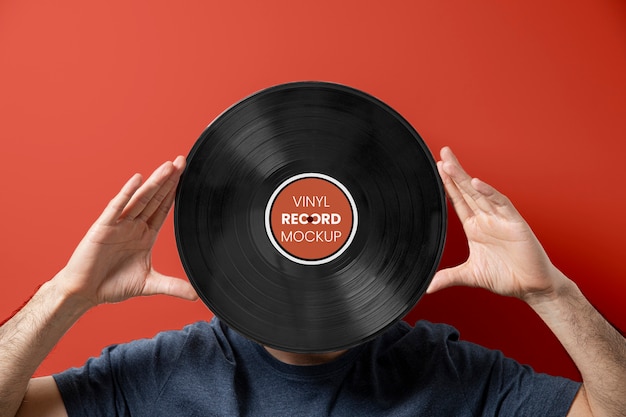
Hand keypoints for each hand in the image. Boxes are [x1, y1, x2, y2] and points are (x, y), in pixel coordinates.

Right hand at [53, 156, 197, 306]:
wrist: (85, 292)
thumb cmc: (113, 285)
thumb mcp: (149, 285)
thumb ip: (173, 286)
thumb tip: (197, 295)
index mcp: (145, 234)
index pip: (163, 209)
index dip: (174, 193)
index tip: (185, 177)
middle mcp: (133, 225)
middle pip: (155, 198)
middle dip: (168, 181)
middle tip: (181, 161)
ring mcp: (119, 225)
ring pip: (140, 199)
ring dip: (154, 183)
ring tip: (168, 166)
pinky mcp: (103, 227)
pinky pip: (117, 207)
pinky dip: (127, 193)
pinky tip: (137, 179)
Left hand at [428, 147, 567, 301]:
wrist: (532, 287)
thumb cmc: (505, 277)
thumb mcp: (471, 276)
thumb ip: (449, 277)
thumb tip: (427, 287)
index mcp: (475, 227)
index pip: (458, 201)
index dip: (448, 185)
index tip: (438, 169)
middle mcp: (487, 219)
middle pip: (467, 191)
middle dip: (455, 173)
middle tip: (443, 154)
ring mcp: (501, 219)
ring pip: (481, 194)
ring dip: (465, 179)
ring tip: (449, 164)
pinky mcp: (515, 224)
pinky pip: (502, 204)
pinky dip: (490, 194)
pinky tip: (477, 183)